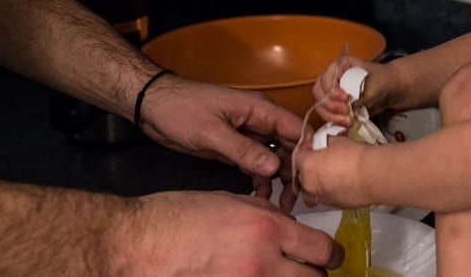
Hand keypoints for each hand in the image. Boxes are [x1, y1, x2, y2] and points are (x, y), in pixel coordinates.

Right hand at [121, 190, 342, 275]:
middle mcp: (263, 263)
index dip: (331, 254)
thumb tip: (288, 228)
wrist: (139, 243)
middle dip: (315, 274)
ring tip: (281, 273)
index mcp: (267, 229)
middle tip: (307, 269)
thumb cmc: (179, 216)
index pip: (322, 250)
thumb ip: (266, 215)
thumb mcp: (231, 200)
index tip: (329, 255)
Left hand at [137, 75, 302, 211]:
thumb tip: (274, 167)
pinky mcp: (235, 146)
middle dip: (295, 171)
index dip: (306, 152)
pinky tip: (259, 195)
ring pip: (274, 157)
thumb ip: (243, 150)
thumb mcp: (212, 132)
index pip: (295, 128)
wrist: (153, 106)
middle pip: (289, 145)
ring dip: (279, 179)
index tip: (309, 178)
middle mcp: (259, 120)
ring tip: (280, 203)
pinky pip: (256, 163)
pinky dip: (260, 178)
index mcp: (259, 109)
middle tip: (295, 199)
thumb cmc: (181, 109)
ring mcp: (248, 133)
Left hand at [294, 133, 367, 209]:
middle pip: (302, 175)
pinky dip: (328, 191)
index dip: (306, 150)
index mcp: (306, 166)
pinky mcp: (334, 205)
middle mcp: (309, 184)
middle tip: (322, 159)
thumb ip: (324, 141)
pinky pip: (325, 198)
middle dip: (309, 167)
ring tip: (329, 173)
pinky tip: (340, 182)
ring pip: (311, 190)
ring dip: (316, 182)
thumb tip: (324, 141)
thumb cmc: (356, 158)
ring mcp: (321, 197)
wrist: (373, 176)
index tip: (313, 147)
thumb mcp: (337, 140)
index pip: (298, 156)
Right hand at [312, 56, 393, 124]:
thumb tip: (349, 106)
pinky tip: (346, 124)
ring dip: (332, 115)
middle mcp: (333, 76)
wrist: (390, 89)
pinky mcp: (335, 104)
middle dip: (331, 104)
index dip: (332, 90)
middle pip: (319, 92)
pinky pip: (328, 114)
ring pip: (321, 105)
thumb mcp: (374, 86)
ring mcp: (332, 91)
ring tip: (348, 121)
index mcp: (341, 65)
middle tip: (347, 111)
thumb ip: (360, 95)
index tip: (346, 98)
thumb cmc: (383, 81)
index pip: (326, 78)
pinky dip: (335, 121)